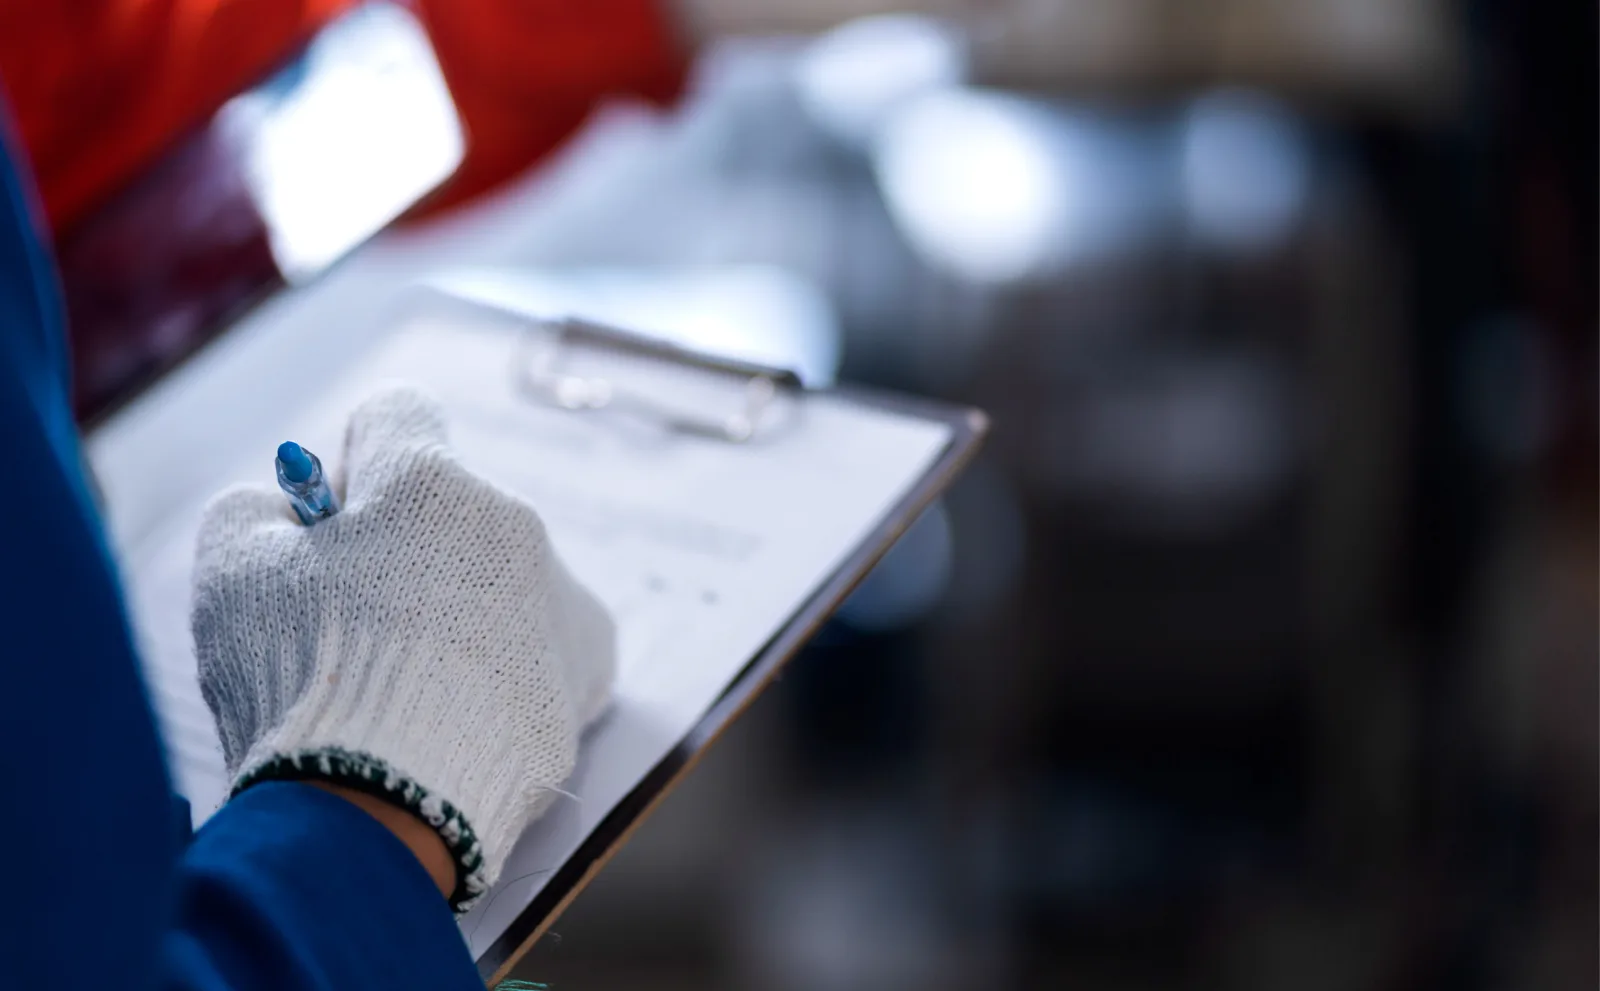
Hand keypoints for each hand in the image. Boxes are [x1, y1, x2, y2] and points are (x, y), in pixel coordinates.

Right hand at [192, 387, 614, 909]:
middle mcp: (512, 521)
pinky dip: (507, 667)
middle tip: (357, 626)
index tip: (335, 522)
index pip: (396, 415)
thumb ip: (260, 509)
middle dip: (406, 550)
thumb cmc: (300, 678)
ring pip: (499, 577)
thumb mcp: (231, 570)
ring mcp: (561, 595)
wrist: (388, 806)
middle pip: (451, 508)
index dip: (352, 464)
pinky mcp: (590, 667)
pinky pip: (542, 642)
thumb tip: (295, 510)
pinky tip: (462, 712)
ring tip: (410, 689)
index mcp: (428, 481)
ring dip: (461, 609)